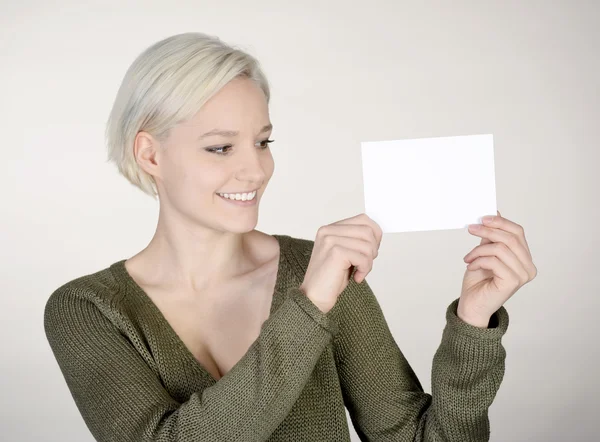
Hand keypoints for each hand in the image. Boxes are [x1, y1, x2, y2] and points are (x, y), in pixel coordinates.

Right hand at [300, 213, 382, 313]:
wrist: (313, 298)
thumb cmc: (330, 279)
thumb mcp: (345, 254)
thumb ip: (355, 240)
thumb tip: (377, 234)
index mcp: (329, 229)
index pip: (363, 219)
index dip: (375, 235)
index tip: (371, 252)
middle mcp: (328, 231)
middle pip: (368, 231)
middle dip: (373, 250)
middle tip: (364, 265)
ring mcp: (331, 240)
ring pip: (368, 245)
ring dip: (368, 262)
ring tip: (358, 272)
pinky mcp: (336, 252)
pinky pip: (364, 257)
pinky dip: (364, 269)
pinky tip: (356, 277)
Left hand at [460, 211, 536, 326]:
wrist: (472, 305)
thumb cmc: (478, 281)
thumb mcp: (484, 253)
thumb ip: (491, 236)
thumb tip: (494, 213)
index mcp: (524, 258)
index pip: (518, 232)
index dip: (500, 222)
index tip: (482, 218)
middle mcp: (528, 267)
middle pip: (511, 238)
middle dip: (488, 230)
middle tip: (471, 228)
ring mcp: (522, 275)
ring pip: (501, 248)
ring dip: (479, 249)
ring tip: (469, 257)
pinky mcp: (513, 282)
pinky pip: (494, 261)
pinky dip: (478, 260)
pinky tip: (471, 266)